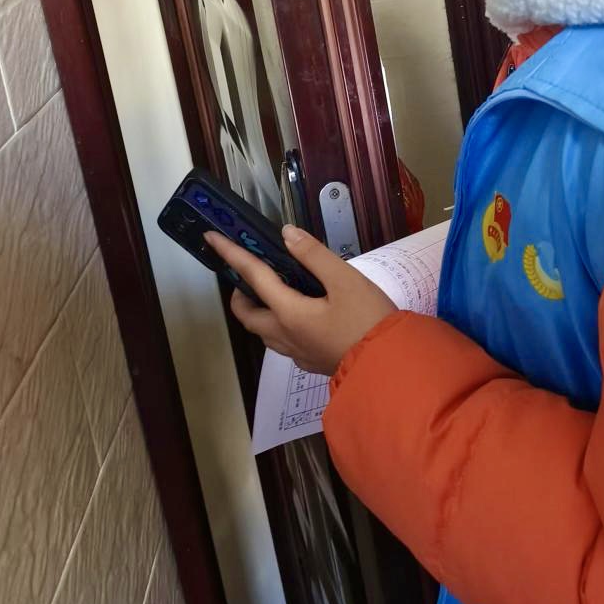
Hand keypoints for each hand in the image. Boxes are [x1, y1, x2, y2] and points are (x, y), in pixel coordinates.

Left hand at [203, 225, 395, 376]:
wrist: (391, 369)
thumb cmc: (369, 321)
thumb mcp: (345, 279)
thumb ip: (314, 255)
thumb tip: (287, 235)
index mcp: (289, 313)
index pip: (253, 276)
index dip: (231, 254)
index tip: (212, 239)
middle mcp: (286, 336)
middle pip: (247, 315)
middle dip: (240, 293)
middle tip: (249, 273)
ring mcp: (298, 353)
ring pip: (265, 332)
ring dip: (259, 311)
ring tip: (275, 291)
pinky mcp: (312, 363)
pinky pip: (284, 343)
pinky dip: (280, 325)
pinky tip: (302, 315)